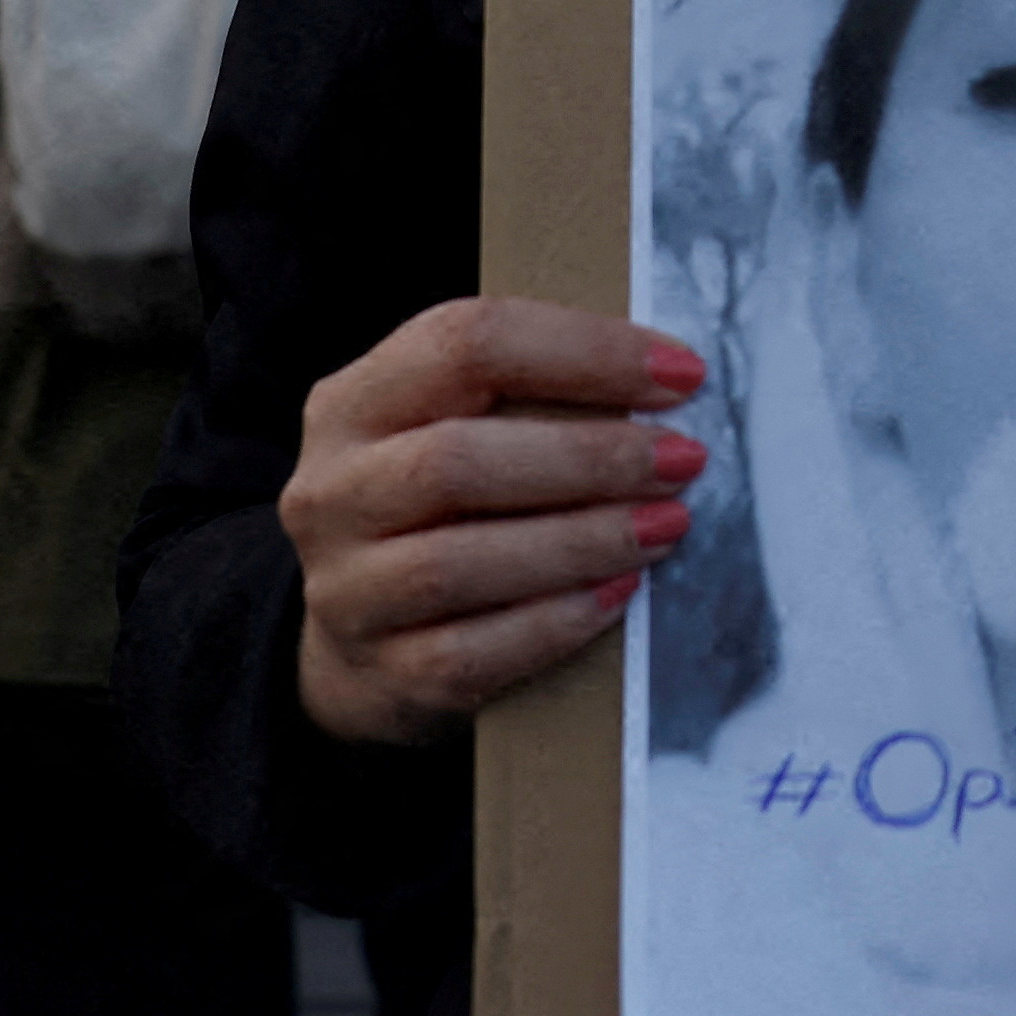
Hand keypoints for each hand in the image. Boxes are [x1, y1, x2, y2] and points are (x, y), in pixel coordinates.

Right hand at [285, 296, 706, 746]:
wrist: (361, 644)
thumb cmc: (439, 511)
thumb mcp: (452, 427)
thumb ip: (531, 396)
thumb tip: (669, 377)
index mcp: (353, 402)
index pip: (464, 343)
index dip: (583, 351)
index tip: (682, 373)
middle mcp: (332, 490)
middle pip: (457, 459)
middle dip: (589, 456)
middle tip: (684, 459)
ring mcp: (345, 589)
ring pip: (457, 562)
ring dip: (581, 540)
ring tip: (666, 525)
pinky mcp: (382, 672)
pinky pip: (472, 652)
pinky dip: (554, 622)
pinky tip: (619, 595)